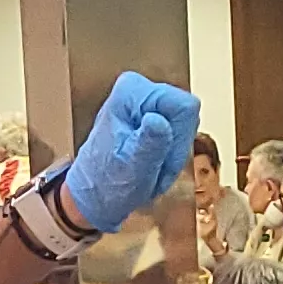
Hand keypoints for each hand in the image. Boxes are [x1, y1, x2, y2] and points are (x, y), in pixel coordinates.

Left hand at [60, 71, 199, 234]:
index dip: (180, 139)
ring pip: (186, 126)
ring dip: (173, 155)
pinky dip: (170, 155)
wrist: (95, 195)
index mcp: (131, 93)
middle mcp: (139, 88)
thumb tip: (159, 119)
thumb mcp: (133, 169)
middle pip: (187, 115)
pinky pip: (179, 133)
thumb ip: (149, 143)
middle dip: (176, 148)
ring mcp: (147, 100)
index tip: (161, 159)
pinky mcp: (153, 113)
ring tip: (150, 168)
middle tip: (154, 167)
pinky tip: (152, 164)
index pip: (185, 107)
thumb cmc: (108, 184)